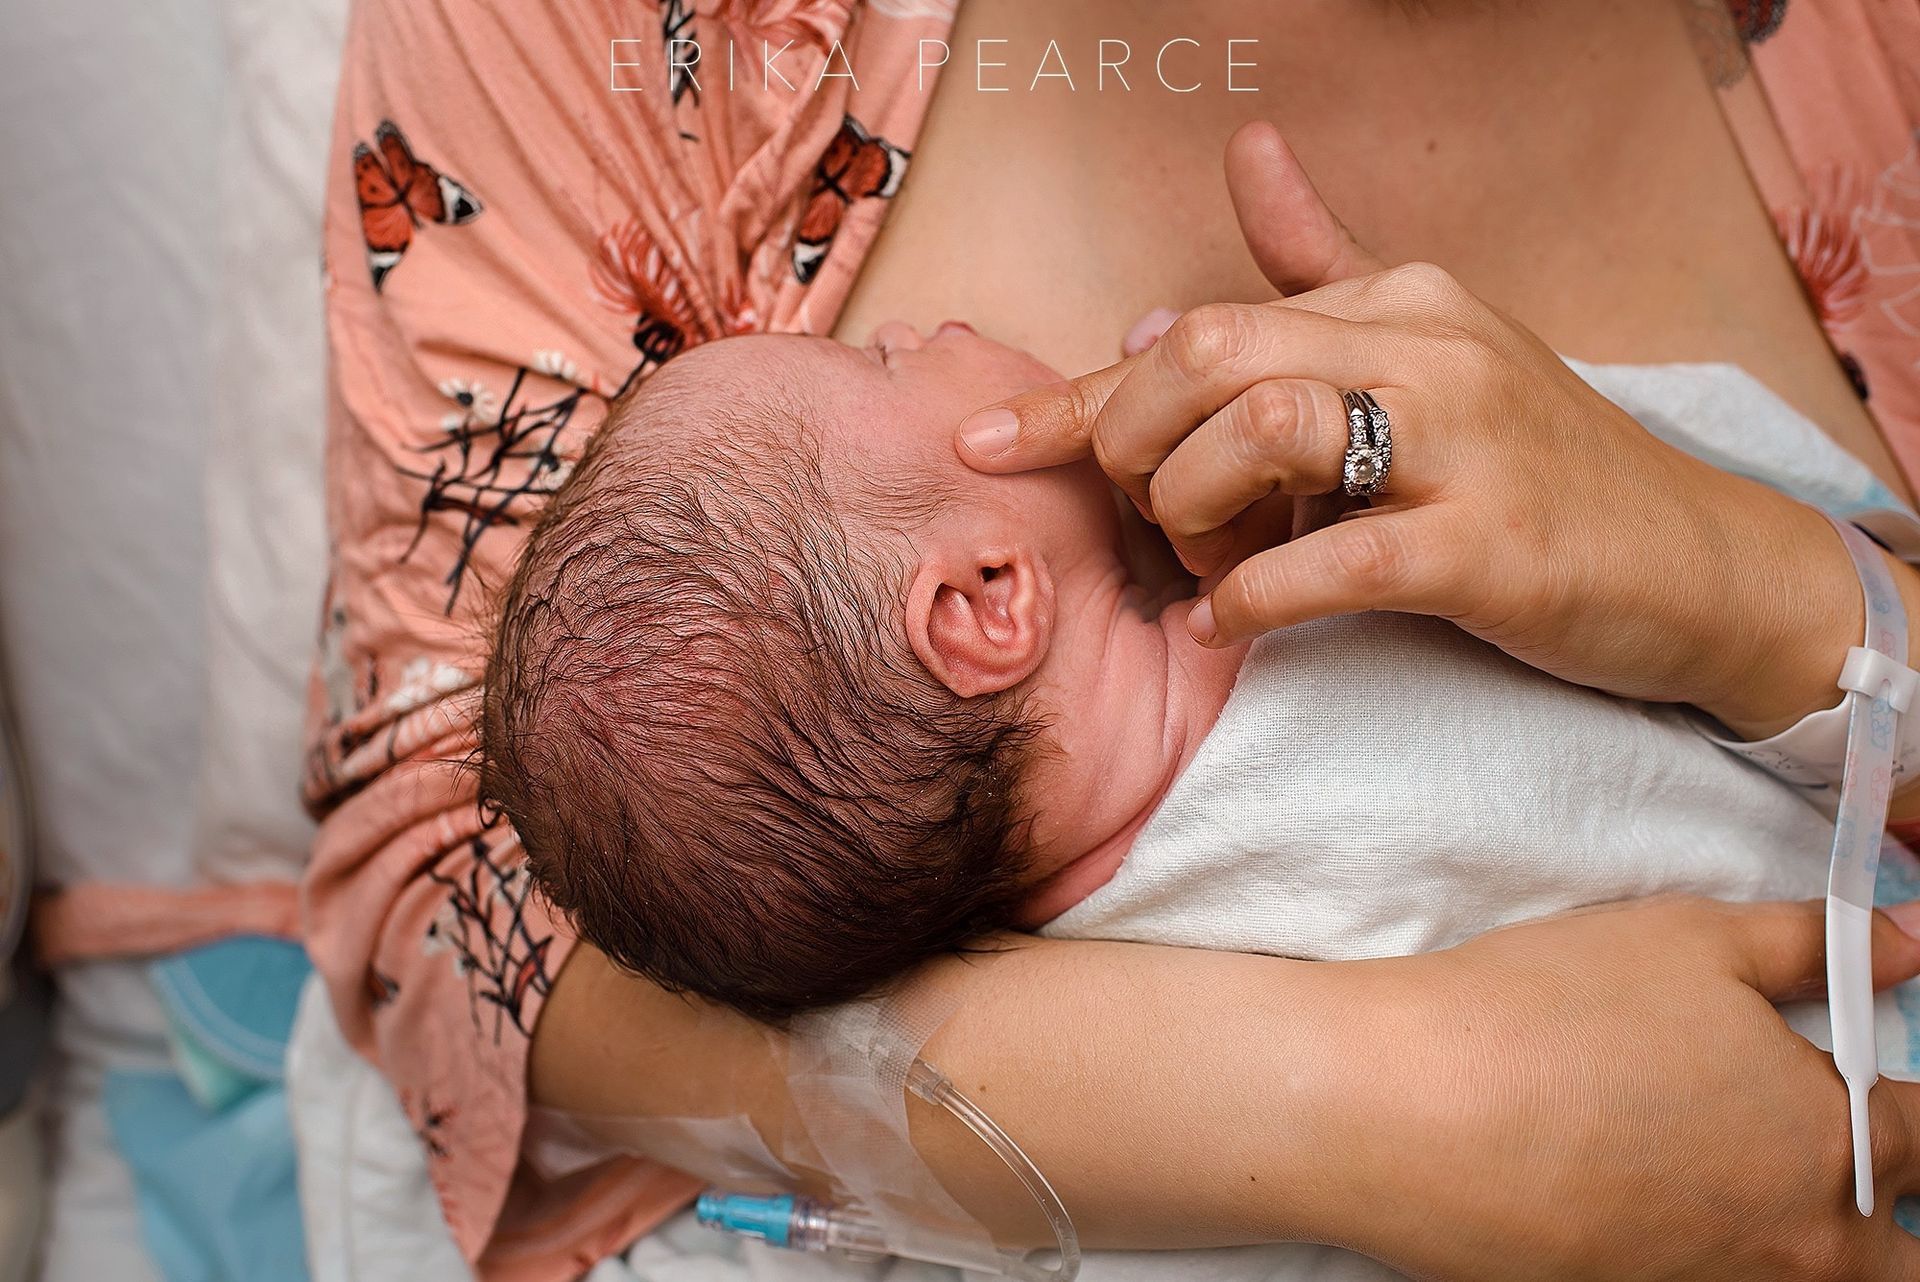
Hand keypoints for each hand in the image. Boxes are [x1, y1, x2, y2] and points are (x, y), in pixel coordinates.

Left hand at [956, 122, 1859, 736]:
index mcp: (1396, 298)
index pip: (1197, 327)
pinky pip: (1331, 561)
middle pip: (1207, 353)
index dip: (1075, 394)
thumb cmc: (1537, 467)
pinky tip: (1231, 622)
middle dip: (1132, 442)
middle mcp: (1426, 346)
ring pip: (1259, 431)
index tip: (983, 440)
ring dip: (1193, 510)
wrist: (1695, 564)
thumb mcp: (1432, 350)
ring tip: (1209, 567)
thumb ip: (1323, 277)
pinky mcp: (1490, 547)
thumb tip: (1216, 204)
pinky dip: (1254, 598)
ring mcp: (1464, 442)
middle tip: (1149, 514)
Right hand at [1338, 896, 1919, 1280]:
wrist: (1402, 1111)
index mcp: (1833, 1144)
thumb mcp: (1692, 940)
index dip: (1909, 1097)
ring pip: (1804, 1277)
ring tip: (1719, 1172)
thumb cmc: (1547, 1015)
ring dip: (1794, 1235)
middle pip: (1897, 1254)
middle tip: (1819, 1148)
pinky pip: (1707, 1281)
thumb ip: (1820, 943)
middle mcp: (1796, 1244)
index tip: (1879, 1076)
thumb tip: (1911, 941)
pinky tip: (1644, 1194)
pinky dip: (1700, 1249)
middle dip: (1884, 1203)